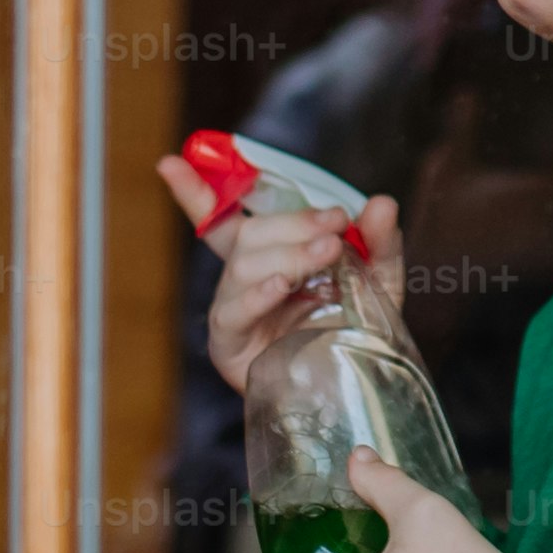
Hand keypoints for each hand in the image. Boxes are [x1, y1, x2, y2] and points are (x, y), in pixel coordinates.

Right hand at [156, 154, 405, 394]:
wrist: (358, 391)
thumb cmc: (356, 332)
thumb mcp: (378, 282)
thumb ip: (380, 242)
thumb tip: (382, 202)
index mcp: (268, 257)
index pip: (222, 219)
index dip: (195, 192)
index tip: (171, 161)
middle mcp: (245, 280)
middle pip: (249, 234)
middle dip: (293, 222)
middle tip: (336, 223)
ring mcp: (235, 311)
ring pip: (244, 266)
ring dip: (288, 254)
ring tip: (328, 252)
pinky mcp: (232, 346)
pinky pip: (235, 312)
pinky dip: (257, 295)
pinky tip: (282, 286)